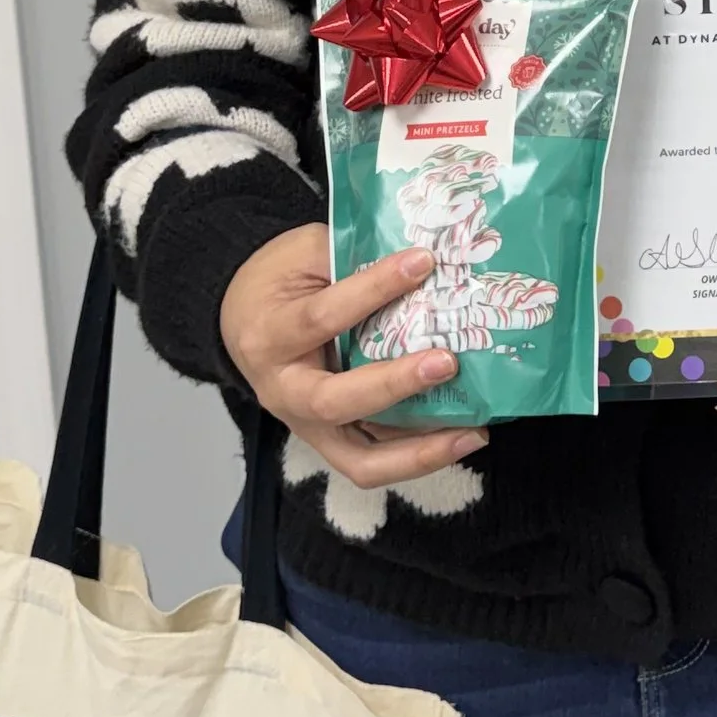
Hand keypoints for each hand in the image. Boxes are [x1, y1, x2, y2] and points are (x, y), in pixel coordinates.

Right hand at [219, 223, 484, 488]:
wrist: (243, 319)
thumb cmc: (279, 282)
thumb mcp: (303, 254)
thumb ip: (352, 260)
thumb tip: (424, 261)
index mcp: (269, 337)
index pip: (320, 317)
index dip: (372, 289)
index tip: (422, 263)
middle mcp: (283, 391)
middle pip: (334, 402)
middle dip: (394, 385)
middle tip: (447, 362)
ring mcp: (308, 426)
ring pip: (360, 460)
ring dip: (419, 452)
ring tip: (473, 432)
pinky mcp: (333, 442)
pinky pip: (376, 462)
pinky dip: (420, 456)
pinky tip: (463, 436)